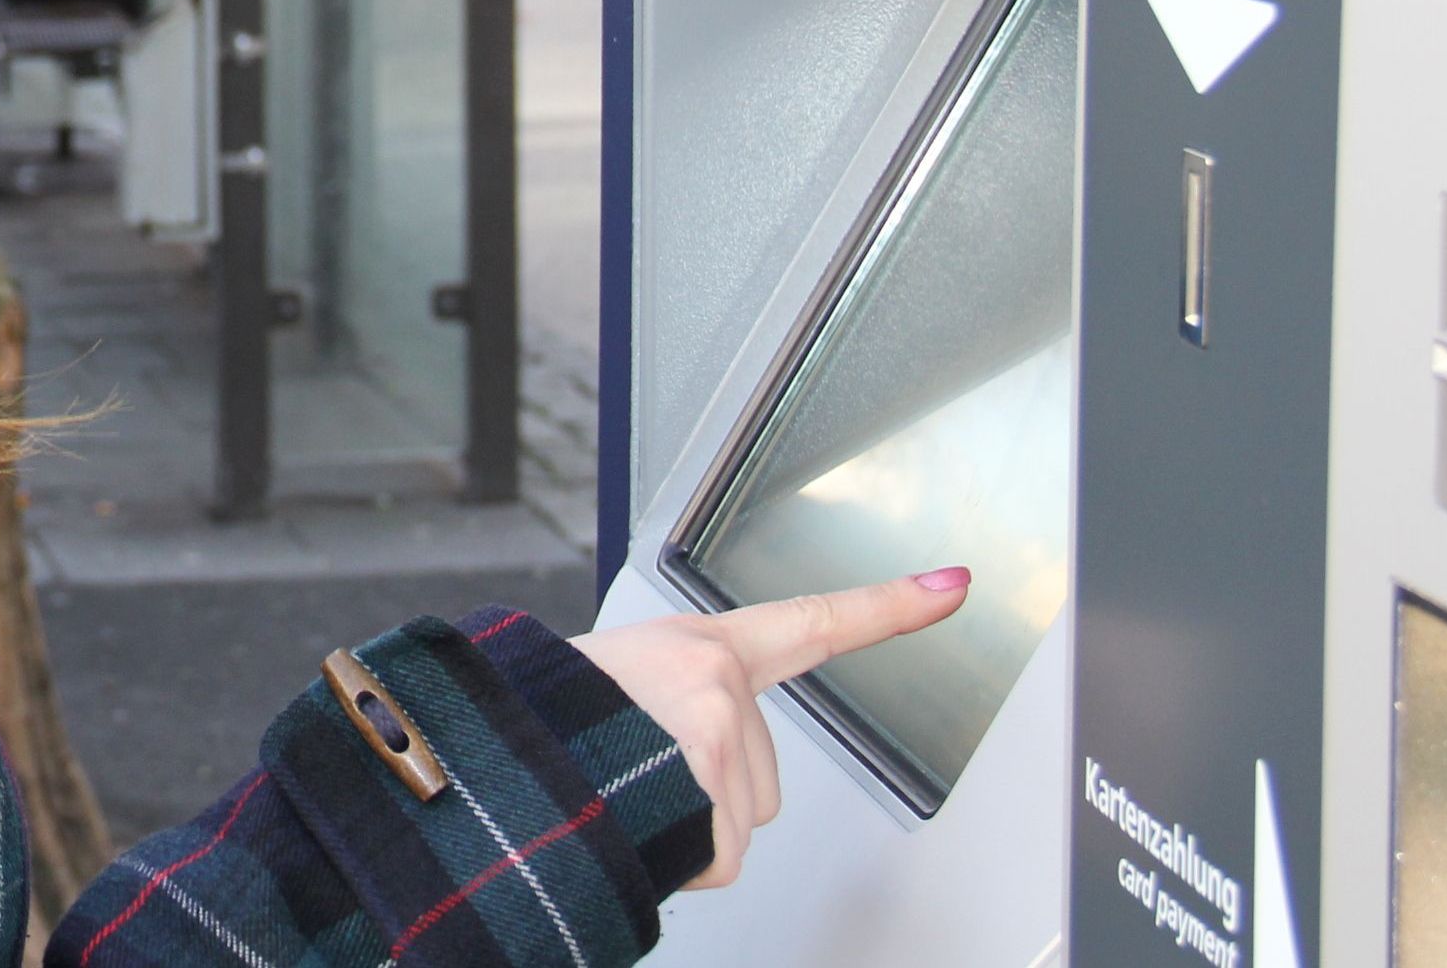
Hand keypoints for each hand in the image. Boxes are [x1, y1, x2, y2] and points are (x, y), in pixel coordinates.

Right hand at [568, 568, 970, 889]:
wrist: (495, 753)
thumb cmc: (547, 721)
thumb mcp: (618, 682)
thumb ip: (679, 701)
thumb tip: (695, 760)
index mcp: (701, 645)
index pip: (813, 621)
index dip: (889, 607)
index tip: (951, 587)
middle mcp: (717, 677)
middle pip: (763, 773)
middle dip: (708, 791)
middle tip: (639, 772)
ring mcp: (715, 728)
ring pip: (740, 816)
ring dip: (689, 824)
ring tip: (625, 791)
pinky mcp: (706, 780)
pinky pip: (719, 853)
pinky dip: (679, 859)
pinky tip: (634, 823)